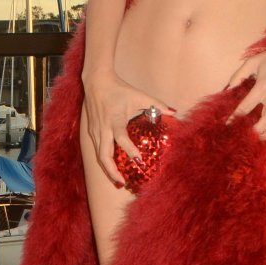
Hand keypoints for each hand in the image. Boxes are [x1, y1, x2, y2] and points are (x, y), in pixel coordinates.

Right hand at [82, 72, 174, 186]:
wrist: (96, 81)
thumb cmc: (119, 89)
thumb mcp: (139, 95)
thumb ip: (157, 104)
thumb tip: (174, 112)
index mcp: (115, 120)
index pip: (121, 138)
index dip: (129, 150)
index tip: (139, 160)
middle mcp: (103, 128)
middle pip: (104, 155)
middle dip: (112, 171)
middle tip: (122, 183)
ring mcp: (95, 131)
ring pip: (99, 155)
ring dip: (107, 169)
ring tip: (118, 180)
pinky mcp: (91, 132)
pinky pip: (97, 149)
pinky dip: (104, 160)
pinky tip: (112, 167)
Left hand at [224, 43, 265, 139]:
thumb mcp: (253, 61)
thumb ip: (239, 75)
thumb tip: (228, 88)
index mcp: (263, 87)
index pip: (246, 107)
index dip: (236, 117)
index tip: (229, 124)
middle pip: (265, 123)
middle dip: (255, 132)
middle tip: (246, 134)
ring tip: (260, 136)